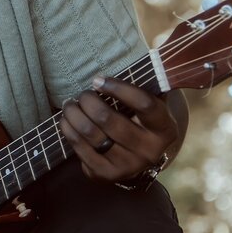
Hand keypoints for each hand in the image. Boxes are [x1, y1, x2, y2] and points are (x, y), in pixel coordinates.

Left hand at [60, 75, 178, 183]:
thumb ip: (149, 83)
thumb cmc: (141, 120)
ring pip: (91, 134)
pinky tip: (66, 120)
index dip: (119, 88)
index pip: (144, 104)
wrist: (137, 157)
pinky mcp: (106, 175)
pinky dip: (69, 130)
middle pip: (109, 120)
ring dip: (74, 114)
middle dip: (88, 101)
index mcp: (165, 130)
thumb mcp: (152, 104)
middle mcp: (149, 152)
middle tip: (82, 93)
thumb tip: (151, 57)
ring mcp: (127, 166)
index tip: (98, 79)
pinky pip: (80, 148)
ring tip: (70, 104)